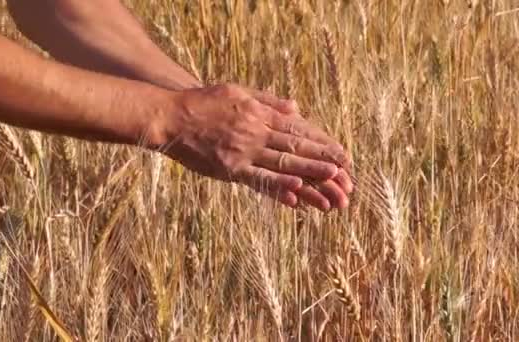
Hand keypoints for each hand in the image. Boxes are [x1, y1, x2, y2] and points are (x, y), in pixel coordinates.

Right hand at [154, 83, 352, 209]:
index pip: (298, 130)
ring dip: (309, 173)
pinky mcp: (230, 169)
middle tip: (347, 171)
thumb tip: (296, 107)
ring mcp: (244, 152)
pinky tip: (297, 193)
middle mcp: (256, 132)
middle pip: (296, 147)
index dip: (321, 142)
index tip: (342, 152)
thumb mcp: (237, 91)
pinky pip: (259, 180)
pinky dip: (279, 186)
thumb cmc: (203, 103)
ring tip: (333, 182)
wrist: (171, 117)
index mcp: (260, 114)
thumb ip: (267, 100)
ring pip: (283, 163)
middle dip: (323, 160)